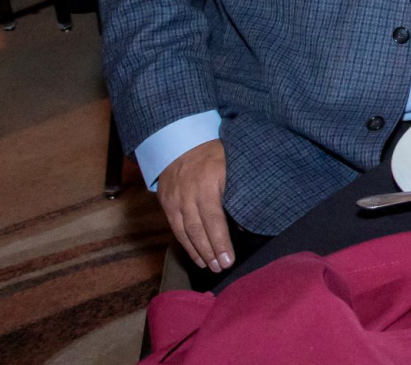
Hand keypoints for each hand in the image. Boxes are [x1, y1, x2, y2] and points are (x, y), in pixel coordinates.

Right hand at [158, 139, 234, 271]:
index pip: (214, 219)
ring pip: (184, 231)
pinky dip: (185, 244)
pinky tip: (196, 255)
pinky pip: (174, 227)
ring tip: (209, 267)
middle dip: (210, 251)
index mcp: (207, 183)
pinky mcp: (165, 202)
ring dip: (197, 251)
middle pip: (198, 229)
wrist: (181, 141)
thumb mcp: (231, 167)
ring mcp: (174, 198)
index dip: (221, 241)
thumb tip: (245, 224)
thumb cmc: (214, 155)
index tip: (229, 259)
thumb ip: (237, 194)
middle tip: (221, 268)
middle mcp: (188, 193)